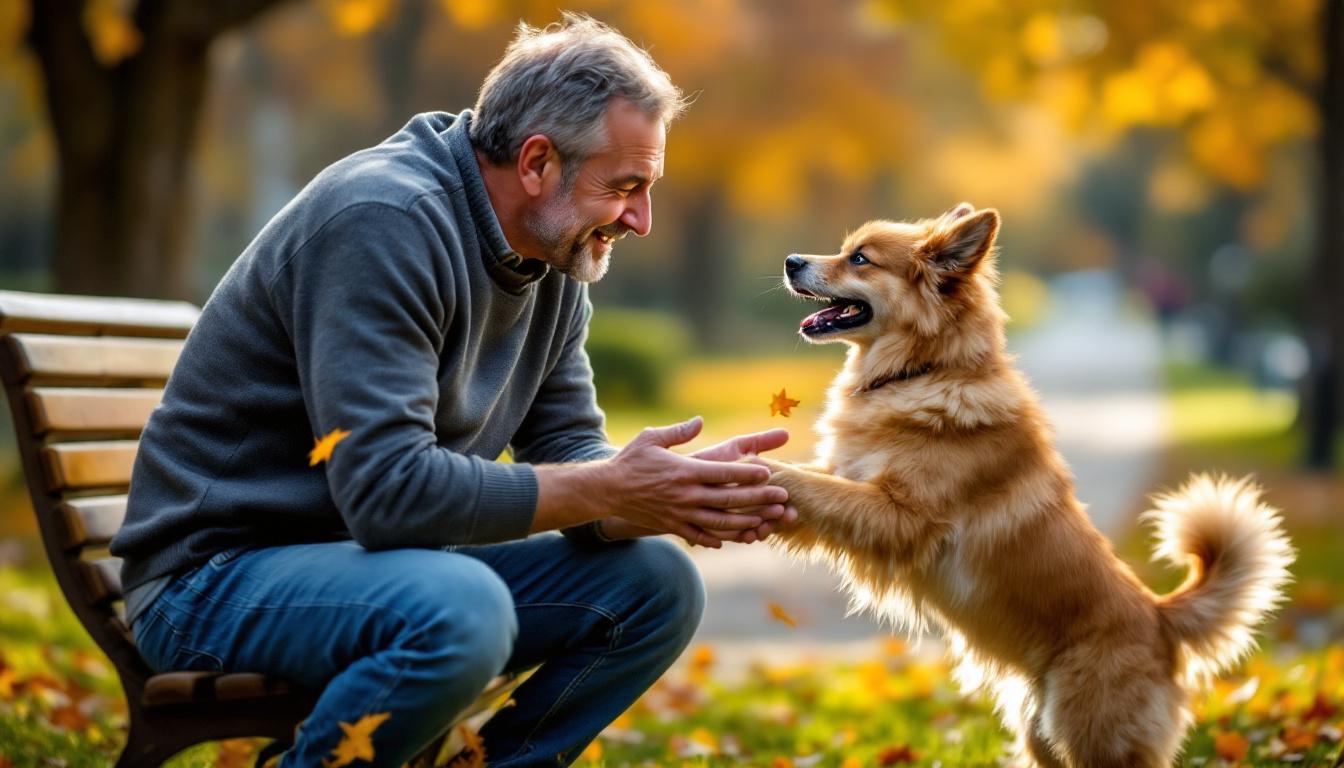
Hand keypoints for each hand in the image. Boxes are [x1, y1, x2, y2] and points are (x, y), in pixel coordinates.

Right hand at [600, 416, 788, 547]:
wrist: (606, 490)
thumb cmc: (631, 460)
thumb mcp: (652, 438)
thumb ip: (679, 431)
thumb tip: (699, 420)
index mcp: (684, 471)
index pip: (724, 473)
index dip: (748, 473)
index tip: (768, 472)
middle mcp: (686, 495)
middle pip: (729, 500)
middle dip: (758, 499)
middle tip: (781, 498)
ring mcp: (680, 513)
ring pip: (720, 522)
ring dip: (747, 522)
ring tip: (767, 521)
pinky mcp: (673, 526)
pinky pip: (701, 535)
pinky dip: (720, 538)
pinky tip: (736, 537)